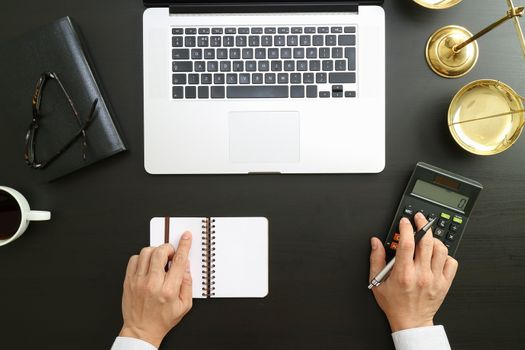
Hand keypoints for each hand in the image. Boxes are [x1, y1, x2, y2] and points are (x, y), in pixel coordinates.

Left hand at [119, 232, 192, 346]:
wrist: (141, 330)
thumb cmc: (162, 319)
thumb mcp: (184, 306)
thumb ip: (187, 285)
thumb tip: (186, 267)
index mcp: (168, 290)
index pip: (178, 261)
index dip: (184, 246)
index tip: (186, 237)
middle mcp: (153, 284)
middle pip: (160, 252)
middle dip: (168, 248)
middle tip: (170, 254)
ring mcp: (138, 281)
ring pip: (146, 252)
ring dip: (155, 251)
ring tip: (159, 260)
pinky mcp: (128, 281)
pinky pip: (134, 259)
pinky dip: (142, 257)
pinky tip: (147, 265)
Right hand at [369, 213, 458, 331]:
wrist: (411, 322)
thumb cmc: (394, 303)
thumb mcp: (377, 282)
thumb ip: (376, 259)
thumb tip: (376, 242)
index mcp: (404, 274)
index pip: (408, 244)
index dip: (406, 228)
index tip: (405, 222)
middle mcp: (421, 275)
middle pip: (426, 242)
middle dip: (423, 225)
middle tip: (419, 219)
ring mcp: (435, 279)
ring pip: (441, 250)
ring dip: (434, 239)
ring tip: (427, 237)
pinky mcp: (444, 283)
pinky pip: (451, 262)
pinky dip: (446, 254)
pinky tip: (437, 254)